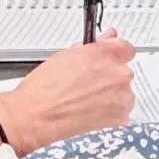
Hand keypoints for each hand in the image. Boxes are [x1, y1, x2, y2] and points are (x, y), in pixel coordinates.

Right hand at [0, 29, 135, 153]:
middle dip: (109, 79)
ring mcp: (122, 98)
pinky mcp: (120, 120)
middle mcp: (118, 75)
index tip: (110, 62)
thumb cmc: (42, 90)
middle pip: (123, 73)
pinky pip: (121, 114)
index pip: (126, 48)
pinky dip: (109, 117)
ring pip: (123, 95)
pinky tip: (88, 116)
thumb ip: (94, 46)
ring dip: (110, 98)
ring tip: (84, 104)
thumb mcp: (67, 56)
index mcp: (105, 55)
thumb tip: (107, 38)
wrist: (32, 118)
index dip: (116, 55)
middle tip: (87, 88)